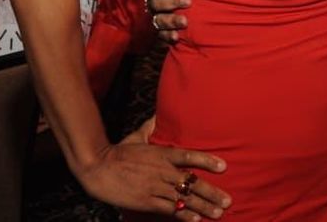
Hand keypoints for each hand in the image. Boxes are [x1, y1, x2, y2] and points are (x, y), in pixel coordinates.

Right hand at [76, 132, 230, 219]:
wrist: (98, 167)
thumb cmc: (118, 151)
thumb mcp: (137, 136)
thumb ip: (151, 127)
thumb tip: (159, 115)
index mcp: (162, 154)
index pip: (189, 156)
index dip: (207, 161)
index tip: (224, 167)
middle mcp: (162, 171)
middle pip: (192, 182)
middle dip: (212, 192)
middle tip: (228, 200)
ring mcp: (155, 187)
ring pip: (184, 198)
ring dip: (203, 207)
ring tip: (218, 212)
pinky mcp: (146, 202)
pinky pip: (169, 209)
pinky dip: (183, 215)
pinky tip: (196, 220)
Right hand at [147, 0, 189, 42]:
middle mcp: (152, 2)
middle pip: (156, 4)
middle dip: (171, 3)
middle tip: (188, 2)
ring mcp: (155, 17)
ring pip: (159, 20)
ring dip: (171, 21)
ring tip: (184, 21)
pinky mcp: (160, 30)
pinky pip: (161, 35)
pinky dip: (168, 36)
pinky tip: (175, 37)